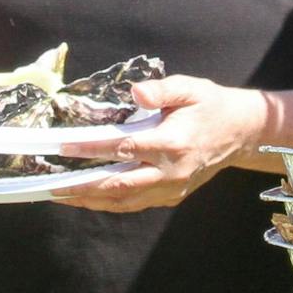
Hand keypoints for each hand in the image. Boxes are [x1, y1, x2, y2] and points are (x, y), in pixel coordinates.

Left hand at [52, 75, 269, 212]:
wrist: (241, 133)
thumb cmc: (210, 105)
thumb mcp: (190, 88)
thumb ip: (161, 89)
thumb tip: (135, 91)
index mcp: (173, 143)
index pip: (125, 148)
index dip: (92, 149)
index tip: (63, 148)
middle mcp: (171, 171)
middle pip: (119, 185)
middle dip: (82, 186)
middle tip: (50, 184)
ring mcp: (172, 188)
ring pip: (124, 201)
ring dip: (90, 200)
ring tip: (60, 195)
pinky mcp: (172, 196)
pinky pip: (135, 204)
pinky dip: (108, 203)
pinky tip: (87, 198)